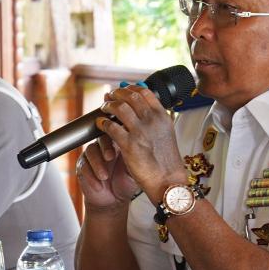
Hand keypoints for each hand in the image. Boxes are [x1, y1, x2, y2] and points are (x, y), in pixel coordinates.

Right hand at [77, 133, 139, 212]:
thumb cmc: (125, 183)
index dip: (115, 136)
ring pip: (90, 151)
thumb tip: (138, 146)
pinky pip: (83, 166)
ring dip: (97, 164)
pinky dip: (91, 176)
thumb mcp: (134, 171)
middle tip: (110, 157)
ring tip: (104, 176)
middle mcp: (104, 148)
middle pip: (101, 139)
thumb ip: (134, 158)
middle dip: (105, 147)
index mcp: (118, 146)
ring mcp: (92, 157)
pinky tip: (99, 185)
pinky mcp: (83, 167)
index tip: (120, 143)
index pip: (115, 134)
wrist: (114, 200)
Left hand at [94, 86, 186, 203]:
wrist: (168, 181)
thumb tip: (144, 107)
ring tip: (104, 108)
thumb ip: (155, 119)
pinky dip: (103, 123)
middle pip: (130, 96)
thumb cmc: (166, 161)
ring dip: (108, 105)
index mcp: (162, 116)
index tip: (123, 89)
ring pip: (119, 107)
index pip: (145, 92)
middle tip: (110, 95)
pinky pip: (111, 127)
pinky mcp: (129, 145)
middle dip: (117, 93)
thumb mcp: (166, 133)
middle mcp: (152, 120)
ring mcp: (140, 131)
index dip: (131, 88)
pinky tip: (100, 124)